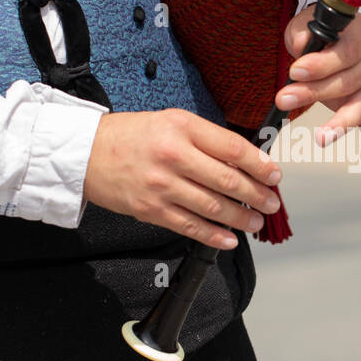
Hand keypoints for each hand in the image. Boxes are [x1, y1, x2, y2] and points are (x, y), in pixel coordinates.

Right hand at [83, 109, 283, 249]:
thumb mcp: (172, 122)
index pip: (232, 148)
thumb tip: (244, 160)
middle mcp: (174, 155)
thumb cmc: (132, 136)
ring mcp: (162, 185)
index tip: (274, 175)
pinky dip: (215, 236)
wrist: (85, 153)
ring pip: (213, 207)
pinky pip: (191, 227)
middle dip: (257, 195)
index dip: (260, 165)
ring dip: (241, 218)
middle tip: (271, 202)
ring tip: (256, 221)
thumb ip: (206, 138)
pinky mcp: (151, 209)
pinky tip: (229, 239)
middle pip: (228, 180)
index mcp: (182, 127)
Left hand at [274, 5, 360, 165]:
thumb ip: (304, 33)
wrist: (342, 38)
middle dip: (313, 92)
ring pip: (359, 107)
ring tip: (320, 138)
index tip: (295, 72)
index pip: (345, 52)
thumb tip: (302, 47)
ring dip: (338, 124)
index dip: (320, 64)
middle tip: (283, 99)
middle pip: (348, 82)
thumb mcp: (308, 23)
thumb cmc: (323, 33)